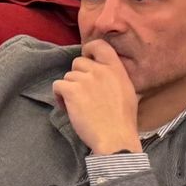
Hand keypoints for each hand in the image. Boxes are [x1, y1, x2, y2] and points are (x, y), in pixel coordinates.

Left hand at [54, 39, 141, 153]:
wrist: (115, 140)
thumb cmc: (122, 121)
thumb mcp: (127, 92)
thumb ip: (114, 77)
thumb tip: (102, 68)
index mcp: (117, 70)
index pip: (100, 45)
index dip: (89, 49)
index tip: (87, 58)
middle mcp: (101, 71)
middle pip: (78, 62)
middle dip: (78, 76)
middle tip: (86, 95)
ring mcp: (85, 80)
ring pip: (68, 76)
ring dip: (70, 89)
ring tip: (80, 106)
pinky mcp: (71, 90)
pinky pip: (57, 86)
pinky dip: (59, 96)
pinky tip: (68, 108)